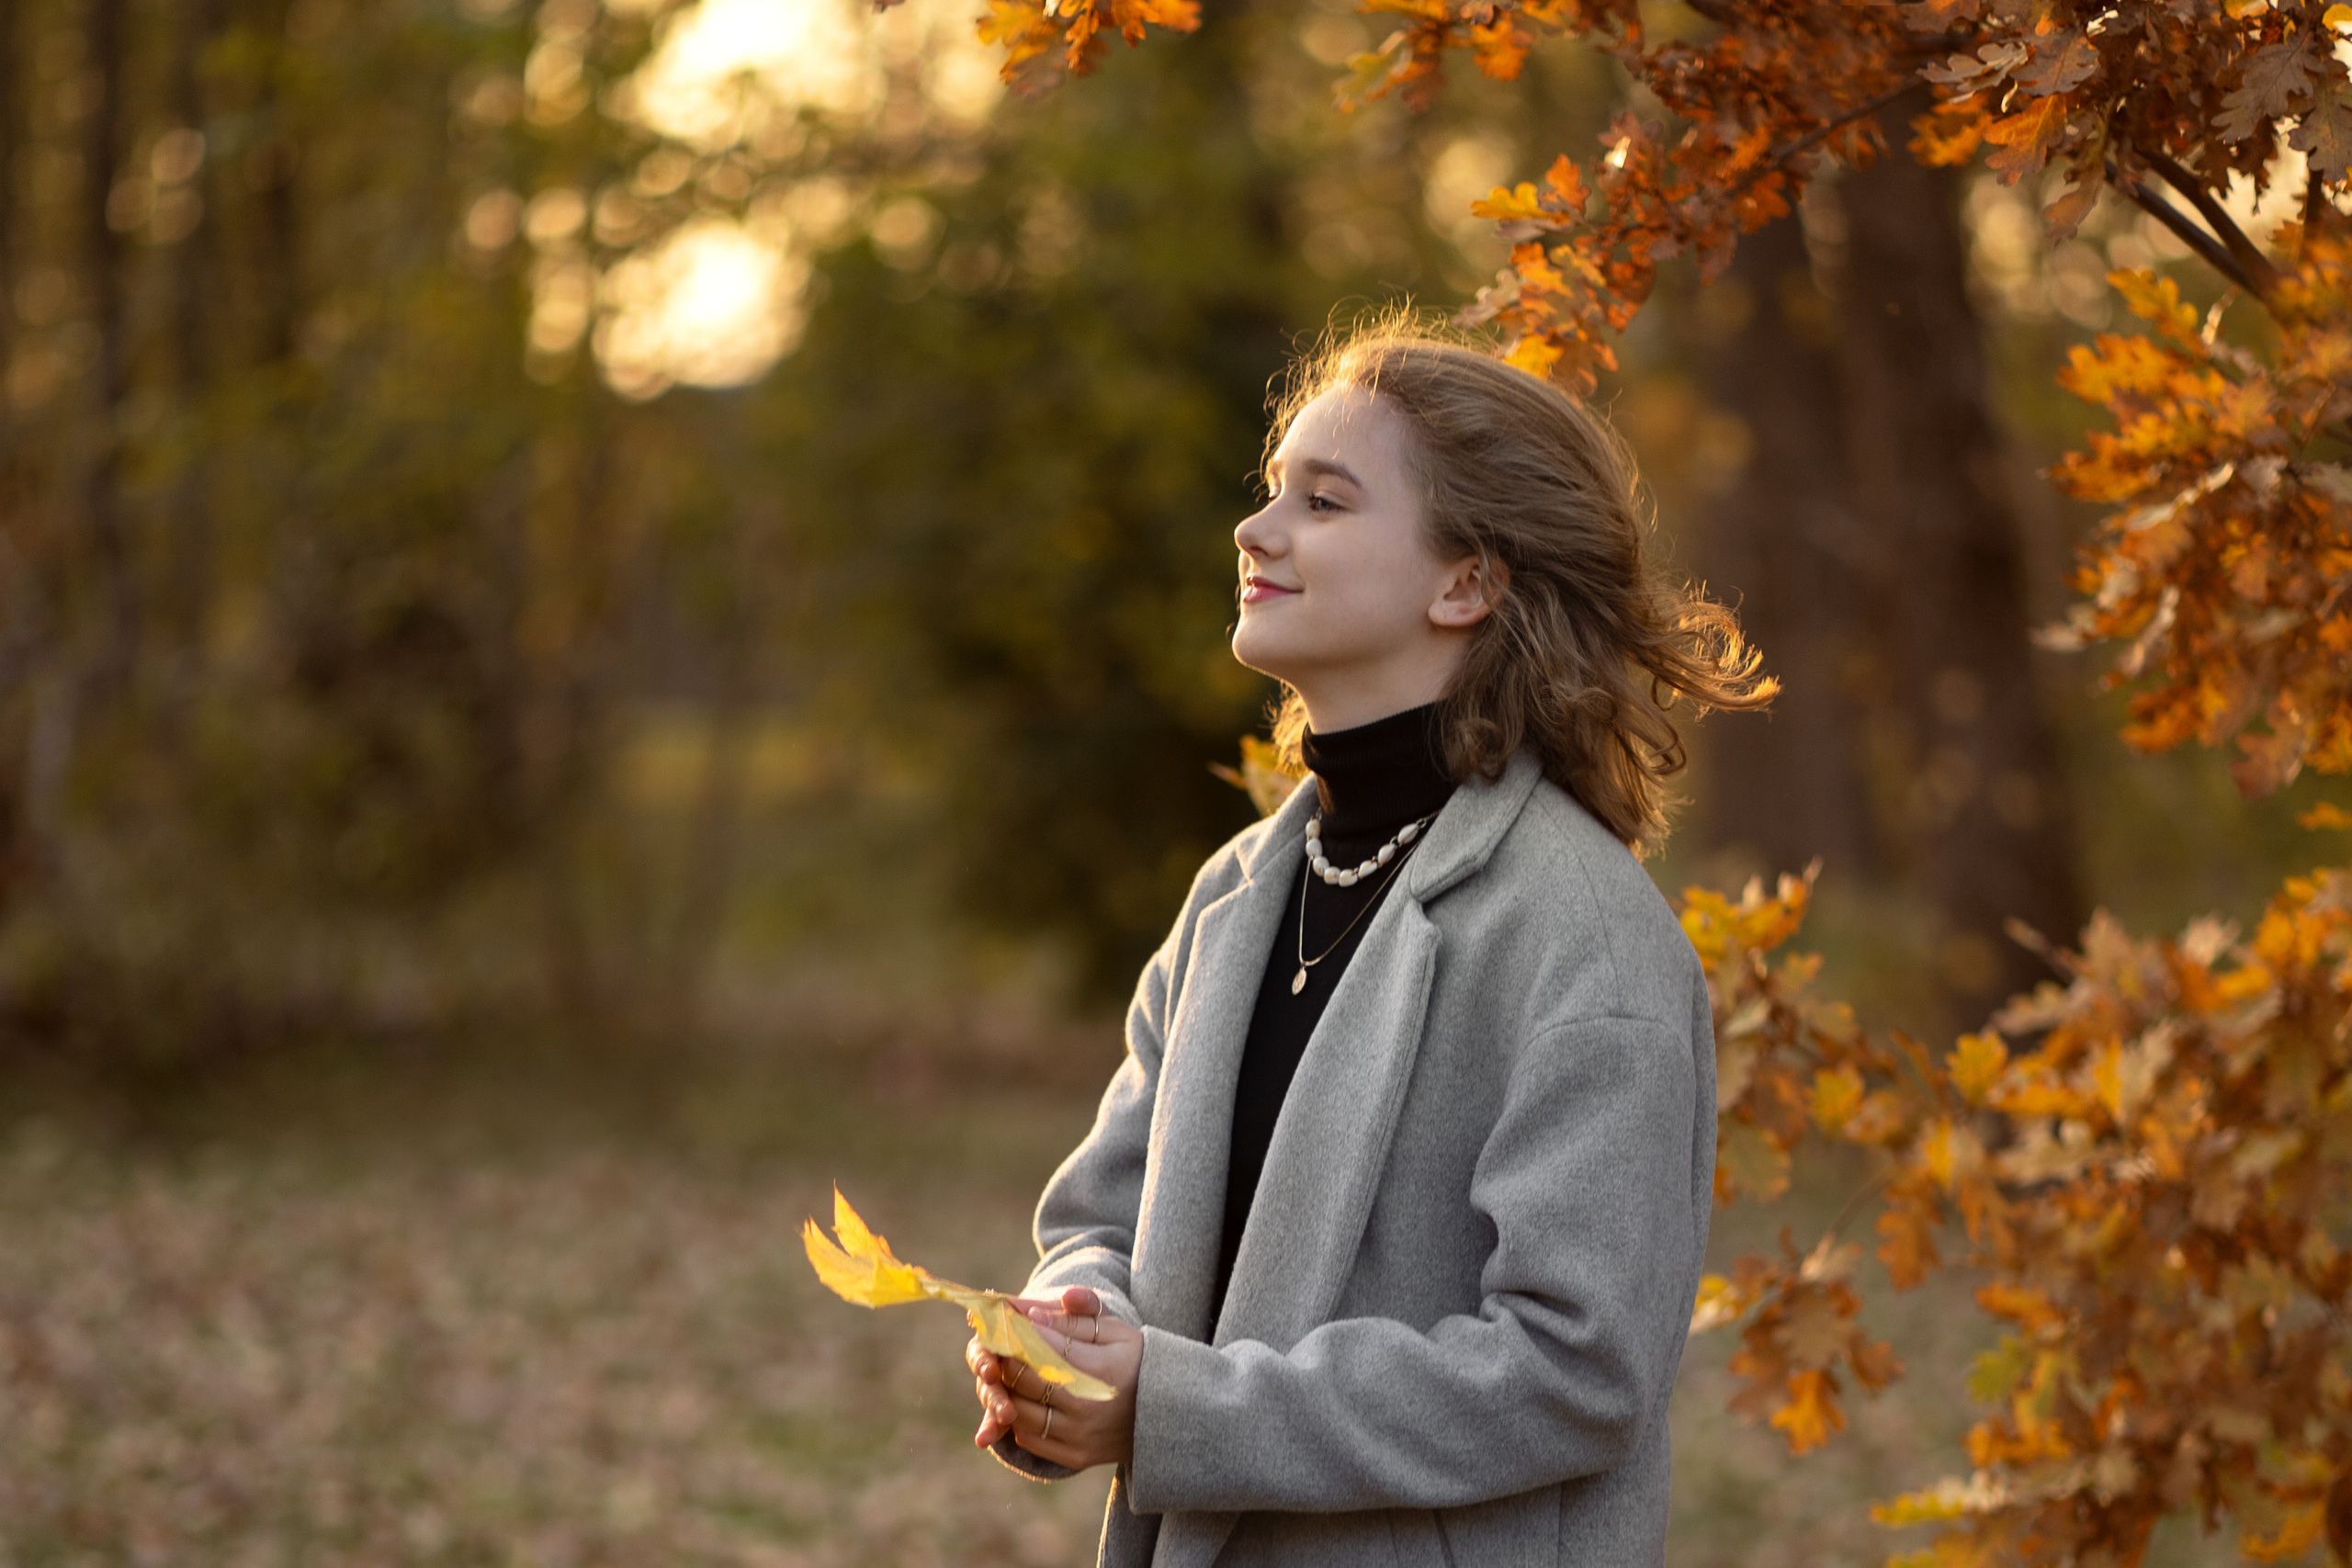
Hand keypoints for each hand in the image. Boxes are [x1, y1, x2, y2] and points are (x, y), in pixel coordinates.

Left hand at [966, 1285, 1140, 1470]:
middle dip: (1006, 1359)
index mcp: (1101, 1369)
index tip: (1007, 1322)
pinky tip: (1022, 1401)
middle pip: (1025, 1380)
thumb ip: (1077, 1318)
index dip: (1018, 1334)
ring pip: (1020, 1412)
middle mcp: (1088, 1407)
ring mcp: (1080, 1436)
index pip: (1041, 1348)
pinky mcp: (1076, 1456)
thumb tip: (1032, 1315)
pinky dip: (1018, 1419)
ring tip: (1008, 1372)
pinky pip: (1029, 1439)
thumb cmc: (1136, 1361)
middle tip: (999, 1345)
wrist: (1167, 1412)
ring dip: (1007, 1391)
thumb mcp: (1116, 1331)